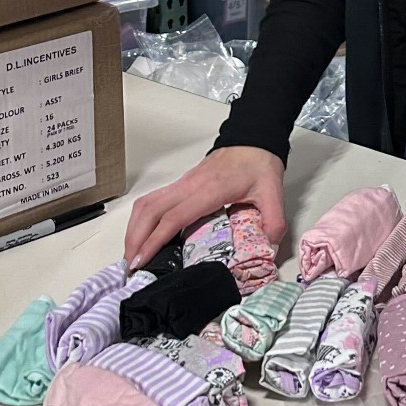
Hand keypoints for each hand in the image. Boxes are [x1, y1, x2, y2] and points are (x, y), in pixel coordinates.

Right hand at [123, 147, 286, 271]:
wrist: (254, 139)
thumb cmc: (259, 162)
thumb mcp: (272, 194)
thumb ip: (273, 222)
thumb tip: (268, 247)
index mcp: (208, 190)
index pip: (172, 217)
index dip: (154, 240)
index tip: (141, 260)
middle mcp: (189, 186)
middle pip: (149, 211)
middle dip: (134, 240)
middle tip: (131, 266)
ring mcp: (182, 184)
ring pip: (146, 204)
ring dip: (134, 229)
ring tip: (132, 255)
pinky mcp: (181, 184)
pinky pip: (153, 201)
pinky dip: (142, 220)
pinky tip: (143, 235)